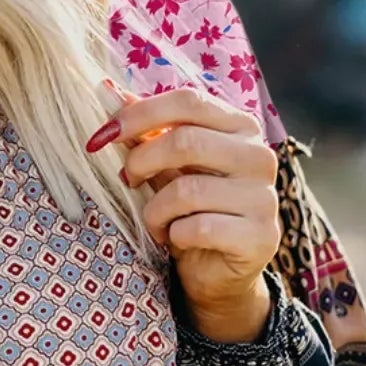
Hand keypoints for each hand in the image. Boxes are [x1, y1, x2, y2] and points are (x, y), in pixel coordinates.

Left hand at [87, 84, 280, 341]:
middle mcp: (258, 156)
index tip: (102, 136)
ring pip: (187, 190)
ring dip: (154, 211)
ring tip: (154, 224)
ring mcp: (263, 196)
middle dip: (141, 162)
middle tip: (128, 181)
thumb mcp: (168, 169)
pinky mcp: (258, 236)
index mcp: (239, 128)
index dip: (140, 115)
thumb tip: (106, 92)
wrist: (218, 273)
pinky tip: (175, 242)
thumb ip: (147, 134)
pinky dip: (175, 236)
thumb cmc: (191, 213)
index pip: (188, 101)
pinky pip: (199, 228)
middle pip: (185, 141)